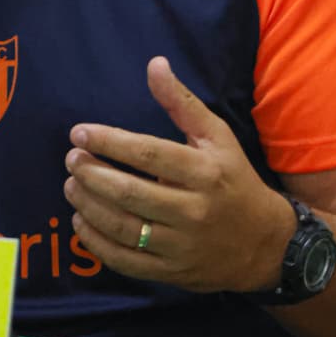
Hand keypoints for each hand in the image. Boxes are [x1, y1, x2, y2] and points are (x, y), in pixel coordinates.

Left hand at [63, 56, 293, 292]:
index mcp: (204, 172)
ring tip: (71, 185)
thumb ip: (182, 102)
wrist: (265, 244)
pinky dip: (97, 242)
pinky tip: (81, 222)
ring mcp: (181, 245)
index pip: (148, 155)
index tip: (79, 132)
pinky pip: (126, 260)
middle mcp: (193, 210)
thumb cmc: (234, 180)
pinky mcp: (172, 272)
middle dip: (91, 173)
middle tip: (71, 159)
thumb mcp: (217, 136)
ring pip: (124, 227)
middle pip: (129, 192)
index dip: (109, 142)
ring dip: (89, 205)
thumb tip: (154, 64)